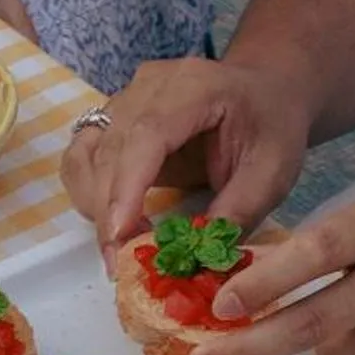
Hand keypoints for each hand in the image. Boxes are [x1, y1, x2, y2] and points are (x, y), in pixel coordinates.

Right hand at [62, 56, 312, 255]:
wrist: (264, 90)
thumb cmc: (272, 125)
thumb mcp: (272, 171)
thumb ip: (238, 212)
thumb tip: (196, 260)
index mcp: (193, 87)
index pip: (145, 135)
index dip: (127, 189)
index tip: (120, 240)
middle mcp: (148, 87)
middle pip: (108, 150)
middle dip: (109, 214)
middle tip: (123, 266)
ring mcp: (125, 101)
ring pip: (86, 157)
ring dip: (95, 208)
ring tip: (123, 247)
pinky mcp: (113, 122)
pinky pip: (82, 160)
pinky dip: (89, 196)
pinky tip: (117, 223)